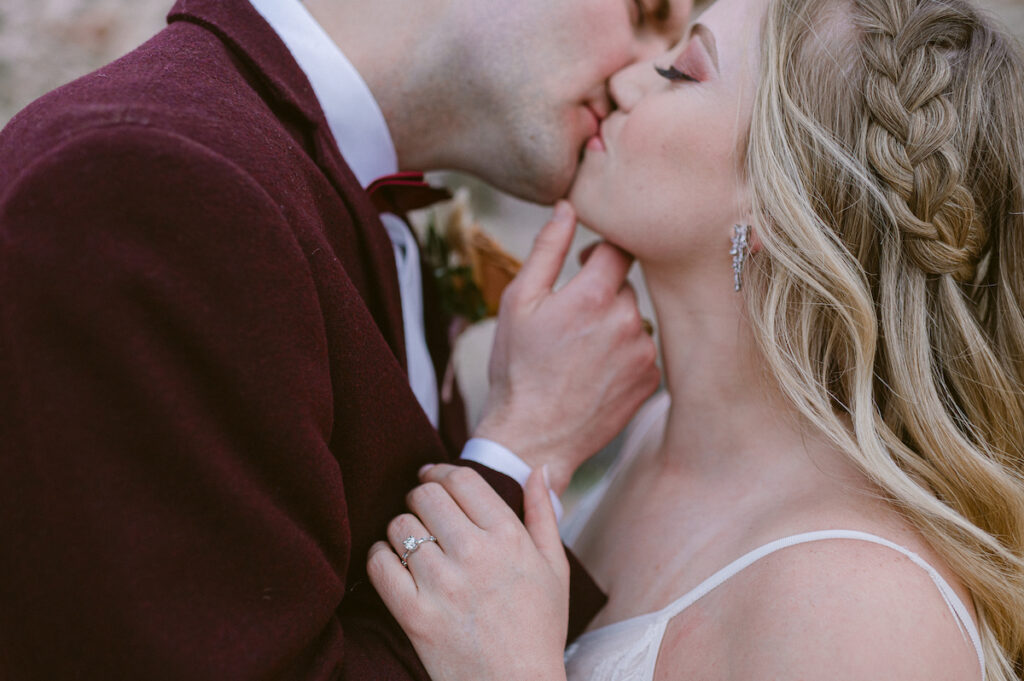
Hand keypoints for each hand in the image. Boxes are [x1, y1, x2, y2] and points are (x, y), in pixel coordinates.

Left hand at [368, 464, 568, 680]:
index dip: (441, 472)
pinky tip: (394, 564)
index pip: (462, 479)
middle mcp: (475, 554)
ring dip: (402, 528)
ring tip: (412, 543)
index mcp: (509, 538)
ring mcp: (443, 585)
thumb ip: (543, 514)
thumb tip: (538, 469)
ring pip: (400, 526)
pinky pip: (380, 564)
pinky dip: (380, 556)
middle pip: (427, 495)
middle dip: (420, 497)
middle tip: (422, 511)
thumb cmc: (539, 629)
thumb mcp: (555, 568)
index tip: (432, 477)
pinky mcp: (415, 615)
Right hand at [474, 201, 659, 491]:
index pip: (618, 248)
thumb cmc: (517, 368)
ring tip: (579, 353)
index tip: (584, 262)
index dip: (599, 251)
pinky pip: (641, 352)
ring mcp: (643, 354)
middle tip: (569, 322)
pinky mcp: (650, 381)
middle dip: (602, 294)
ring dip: (613, 326)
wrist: (533, 437)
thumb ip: (547, 249)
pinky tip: (594, 373)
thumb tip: (567, 206)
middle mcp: (627, 321)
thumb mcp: (518, 303)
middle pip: (625, 286)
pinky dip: (622, 356)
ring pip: (634, 320)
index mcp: (594, 295)